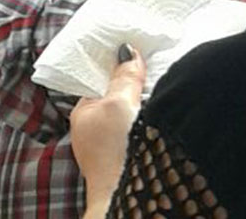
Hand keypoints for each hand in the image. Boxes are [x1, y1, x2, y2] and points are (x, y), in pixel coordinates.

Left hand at [71, 44, 145, 212]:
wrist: (127, 196)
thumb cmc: (114, 151)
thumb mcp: (118, 103)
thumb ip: (124, 77)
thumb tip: (127, 51)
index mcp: (83, 112)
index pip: (100, 79)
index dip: (117, 64)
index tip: (135, 48)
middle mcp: (93, 128)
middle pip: (116, 95)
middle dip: (133, 83)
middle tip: (153, 61)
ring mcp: (111, 145)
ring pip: (130, 113)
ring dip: (144, 102)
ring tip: (161, 82)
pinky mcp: (129, 156)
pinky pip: (139, 127)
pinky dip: (149, 119)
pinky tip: (162, 112)